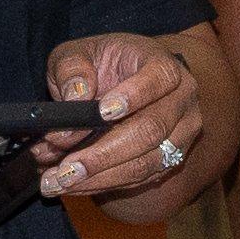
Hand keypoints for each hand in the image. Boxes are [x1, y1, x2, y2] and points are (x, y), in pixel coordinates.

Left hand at [33, 29, 214, 211]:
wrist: (121, 82)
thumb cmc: (100, 64)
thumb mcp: (77, 52)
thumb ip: (71, 68)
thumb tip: (75, 97)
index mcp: (164, 66)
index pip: (158, 79)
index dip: (132, 97)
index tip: (101, 113)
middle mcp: (181, 102)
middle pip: (151, 131)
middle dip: (104, 153)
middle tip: (66, 168)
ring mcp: (179, 136)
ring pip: (144, 164)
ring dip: (98, 178)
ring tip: (58, 182)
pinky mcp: (168, 162)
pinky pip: (137, 180)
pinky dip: (100, 185)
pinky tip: (71, 186)